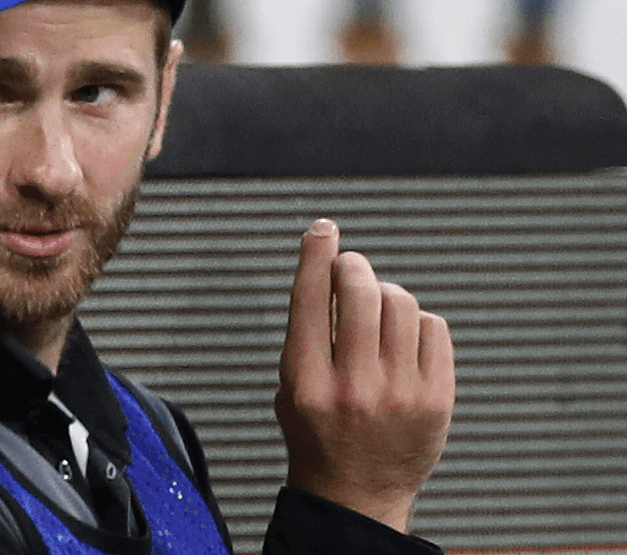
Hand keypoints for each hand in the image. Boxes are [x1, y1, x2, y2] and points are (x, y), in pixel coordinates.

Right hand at [275, 219, 454, 531]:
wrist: (356, 496)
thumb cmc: (318, 434)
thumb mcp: (289, 386)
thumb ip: (306, 335)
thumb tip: (330, 268)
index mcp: (305, 382)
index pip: (309, 299)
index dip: (316, 254)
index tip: (323, 229)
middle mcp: (352, 386)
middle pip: (359, 291)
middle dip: (353, 267)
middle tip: (350, 269)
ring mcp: (399, 393)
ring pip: (400, 302)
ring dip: (385, 294)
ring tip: (377, 313)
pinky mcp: (436, 399)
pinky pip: (434, 327)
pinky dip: (418, 322)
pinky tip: (403, 341)